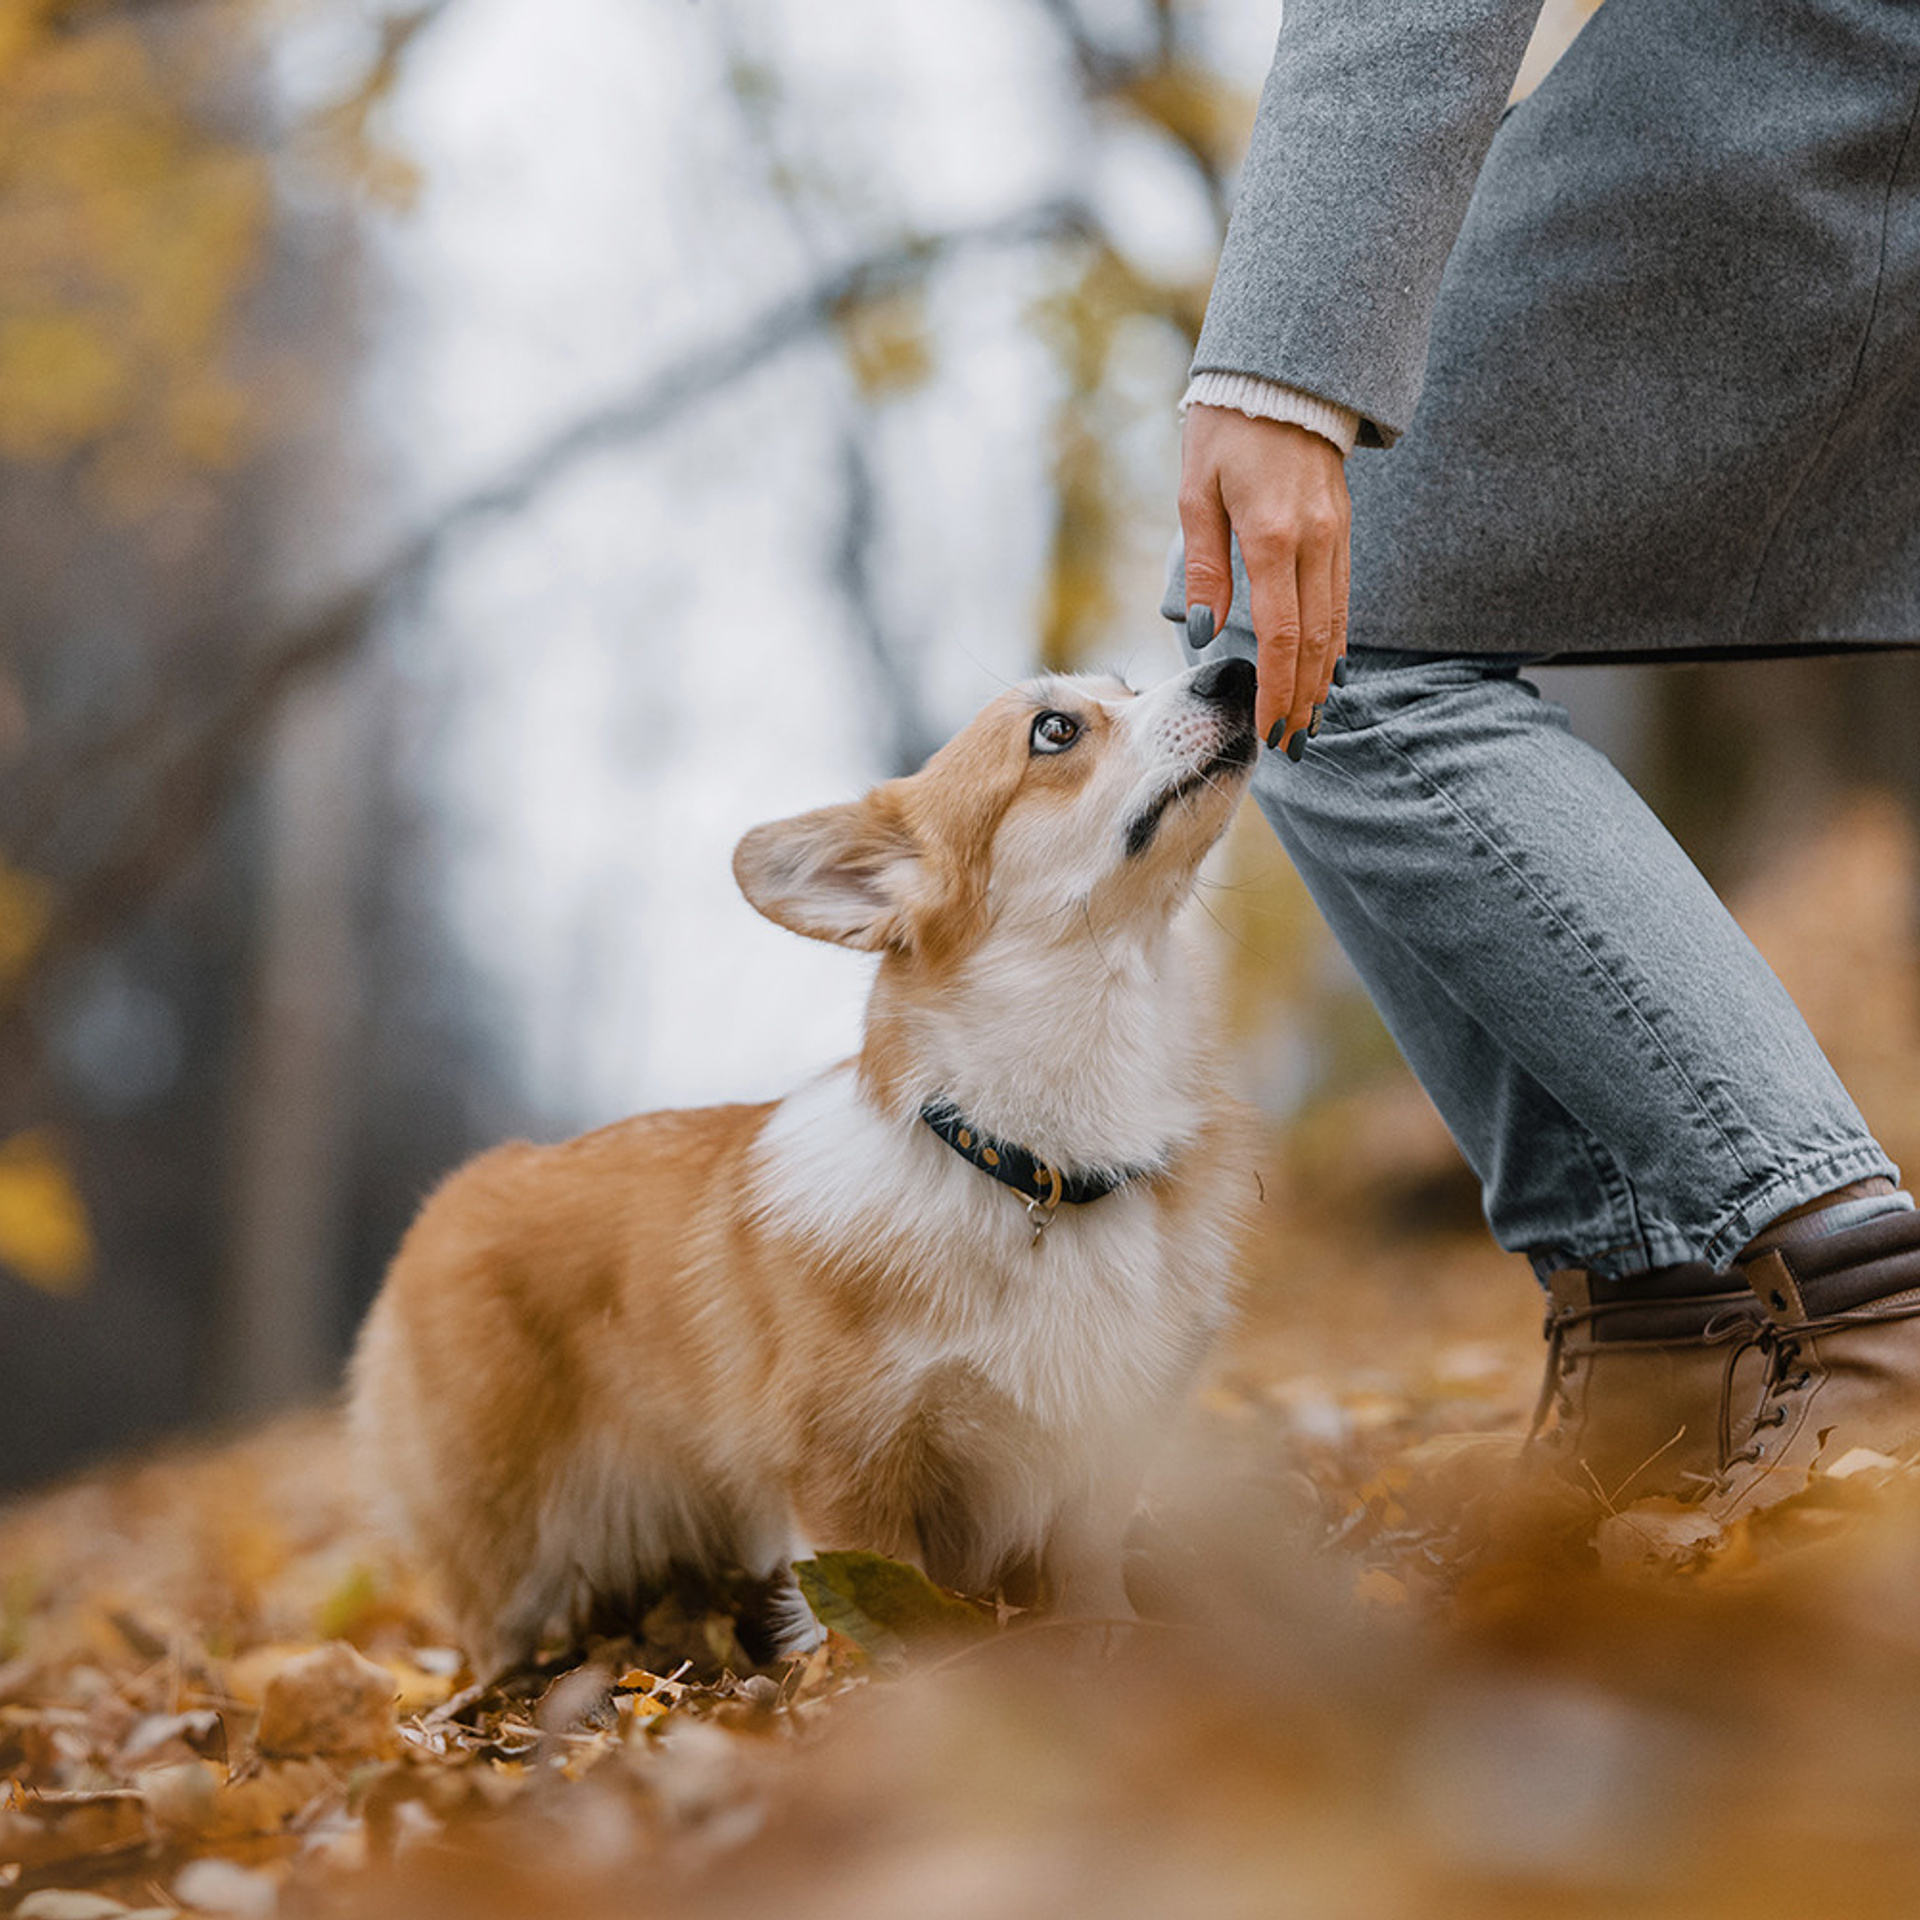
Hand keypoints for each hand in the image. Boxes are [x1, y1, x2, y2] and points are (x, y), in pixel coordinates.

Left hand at [1178, 406, 1350, 755]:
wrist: (1282, 375)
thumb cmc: (1228, 430)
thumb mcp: (1197, 494)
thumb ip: (1204, 567)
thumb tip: (1201, 631)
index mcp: (1274, 537)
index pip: (1283, 635)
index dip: (1279, 689)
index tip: (1269, 728)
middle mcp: (1315, 542)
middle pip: (1316, 640)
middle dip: (1303, 698)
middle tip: (1292, 742)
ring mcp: (1336, 537)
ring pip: (1336, 623)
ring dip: (1323, 678)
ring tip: (1310, 719)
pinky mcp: (1343, 530)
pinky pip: (1343, 598)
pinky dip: (1336, 641)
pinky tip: (1328, 669)